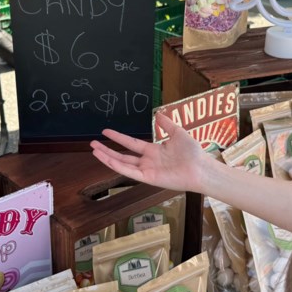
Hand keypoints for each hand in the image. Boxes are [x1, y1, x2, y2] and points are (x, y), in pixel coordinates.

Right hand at [90, 113, 212, 192]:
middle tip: (92, 143)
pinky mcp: (148, 178)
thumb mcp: (178, 133)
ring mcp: (146, 170)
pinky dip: (117, 166)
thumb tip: (158, 113)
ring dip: (107, 157)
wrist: (200, 167)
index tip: (105, 131)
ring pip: (122, 164)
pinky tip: (106, 159)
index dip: (118, 138)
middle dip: (107, 150)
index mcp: (153, 151)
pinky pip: (129, 171)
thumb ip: (166, 124)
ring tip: (93, 150)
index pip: (131, 144)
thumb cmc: (192, 152)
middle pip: (122, 155)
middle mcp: (147, 161)